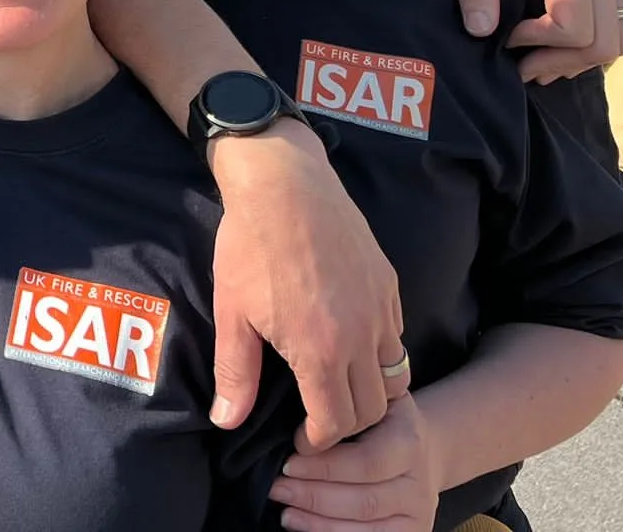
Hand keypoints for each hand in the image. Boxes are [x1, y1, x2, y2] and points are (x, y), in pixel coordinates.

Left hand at [208, 120, 405, 448]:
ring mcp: (381, 308)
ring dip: (372, 390)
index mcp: (322, 351)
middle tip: (320, 417)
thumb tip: (226, 422)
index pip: (339, 423)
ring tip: (339, 384)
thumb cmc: (249, 245)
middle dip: (348, 423)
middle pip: (374, 408)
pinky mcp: (389, 282)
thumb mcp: (232, 313)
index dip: (321, 439)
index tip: (303, 436)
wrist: (283, 182)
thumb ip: (236, 373)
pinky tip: (351, 342)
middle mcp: (363, 336)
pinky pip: (397, 335)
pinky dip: (381, 352)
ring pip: (395, 375)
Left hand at [266, 393, 441, 531]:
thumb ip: (342, 401)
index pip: (366, 461)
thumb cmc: (381, 419)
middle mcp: (419, 481)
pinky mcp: (412, 531)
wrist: (421, 448)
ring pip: (365, 523)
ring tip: (284, 507)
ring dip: (318, 519)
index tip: (288, 459)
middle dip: (313, 495)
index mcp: (408, 440)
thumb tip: (302, 405)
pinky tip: (302, 524)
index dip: (324, 465)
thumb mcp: (370, 398)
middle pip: (363, 499)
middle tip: (276, 486)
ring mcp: (418, 511)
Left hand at [446, 0, 622, 82]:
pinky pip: (618, 22)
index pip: (574, 28)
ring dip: (582, 58)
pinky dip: (594, 42)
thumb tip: (481, 31)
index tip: (505, 37)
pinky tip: (556, 42)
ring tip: (538, 58)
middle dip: (561, 61)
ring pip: (619, 38)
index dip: (540, 44)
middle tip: (521, 64)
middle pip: (604, 42)